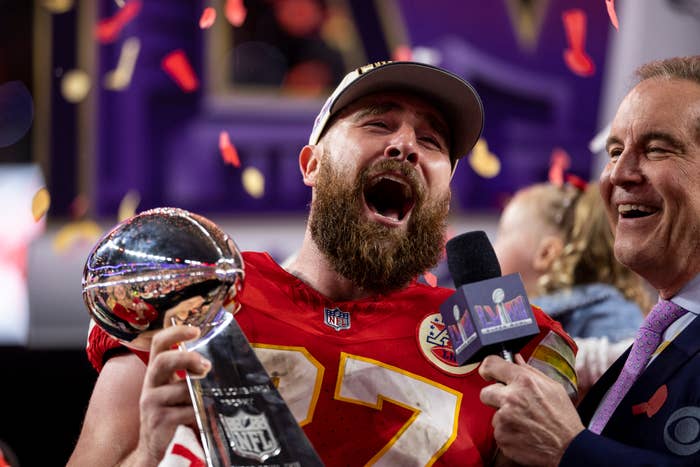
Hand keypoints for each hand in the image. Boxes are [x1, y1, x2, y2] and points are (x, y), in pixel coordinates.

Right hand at [135, 325, 210, 464]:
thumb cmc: (173, 414)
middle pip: (163, 361)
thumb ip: (192, 376)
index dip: (175, 333)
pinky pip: (184, 410)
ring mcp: (151, 403)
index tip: (195, 330)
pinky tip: (205, 415)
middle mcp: (150, 384)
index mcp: (157, 373)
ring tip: (210, 397)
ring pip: (179, 389)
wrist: (155, 449)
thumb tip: (224, 360)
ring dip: (199, 392)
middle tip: (207, 366)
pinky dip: (198, 411)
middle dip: (186, 359)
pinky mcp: (158, 420)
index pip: (159, 344)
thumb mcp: (180, 391)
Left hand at [479, 354, 584, 466]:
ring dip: (504, 417)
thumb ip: (530, 371)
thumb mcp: (553, 387)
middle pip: (485, 392)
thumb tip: (516, 359)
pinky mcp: (502, 437)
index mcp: (524, 381)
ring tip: (524, 422)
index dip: (487, 368)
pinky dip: (507, 433)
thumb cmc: (563, 418)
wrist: (569, 448)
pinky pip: (498, 431)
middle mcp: (511, 398)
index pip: (491, 365)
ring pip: (494, 414)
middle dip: (495, 397)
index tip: (487, 373)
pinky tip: (523, 433)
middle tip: (511, 404)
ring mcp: (504, 419)